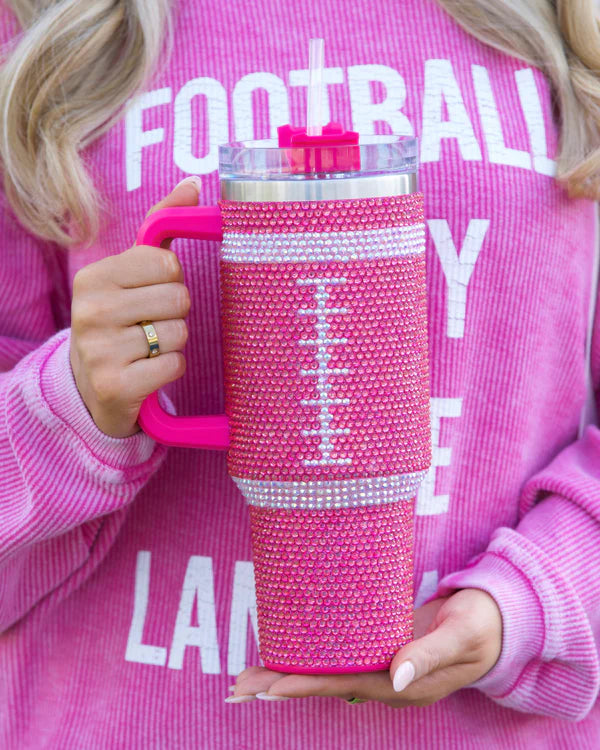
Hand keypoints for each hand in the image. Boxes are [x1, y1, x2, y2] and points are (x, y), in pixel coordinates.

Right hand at [70, 177, 200, 437]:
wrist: (90, 385)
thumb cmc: (121, 319)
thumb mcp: (131, 273)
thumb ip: (160, 226)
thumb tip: (194, 185)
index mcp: (94, 276)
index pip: (166, 264)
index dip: (171, 280)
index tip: (152, 292)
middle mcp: (90, 310)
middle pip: (178, 298)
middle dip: (176, 312)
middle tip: (153, 323)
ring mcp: (99, 351)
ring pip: (179, 333)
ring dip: (175, 342)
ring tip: (149, 346)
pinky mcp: (115, 385)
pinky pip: (174, 365)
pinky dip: (171, 368)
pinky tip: (149, 369)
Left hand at [231, 588, 501, 705]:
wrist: (500, 622)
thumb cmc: (482, 625)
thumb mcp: (460, 636)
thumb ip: (428, 656)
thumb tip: (395, 677)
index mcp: (403, 685)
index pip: (343, 685)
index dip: (304, 685)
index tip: (267, 687)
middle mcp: (389, 683)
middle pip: (327, 685)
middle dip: (283, 685)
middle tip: (239, 684)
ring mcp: (387, 669)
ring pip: (331, 674)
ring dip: (293, 674)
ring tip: (252, 675)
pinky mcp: (387, 651)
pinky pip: (344, 660)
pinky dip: (316, 660)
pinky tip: (296, 655)